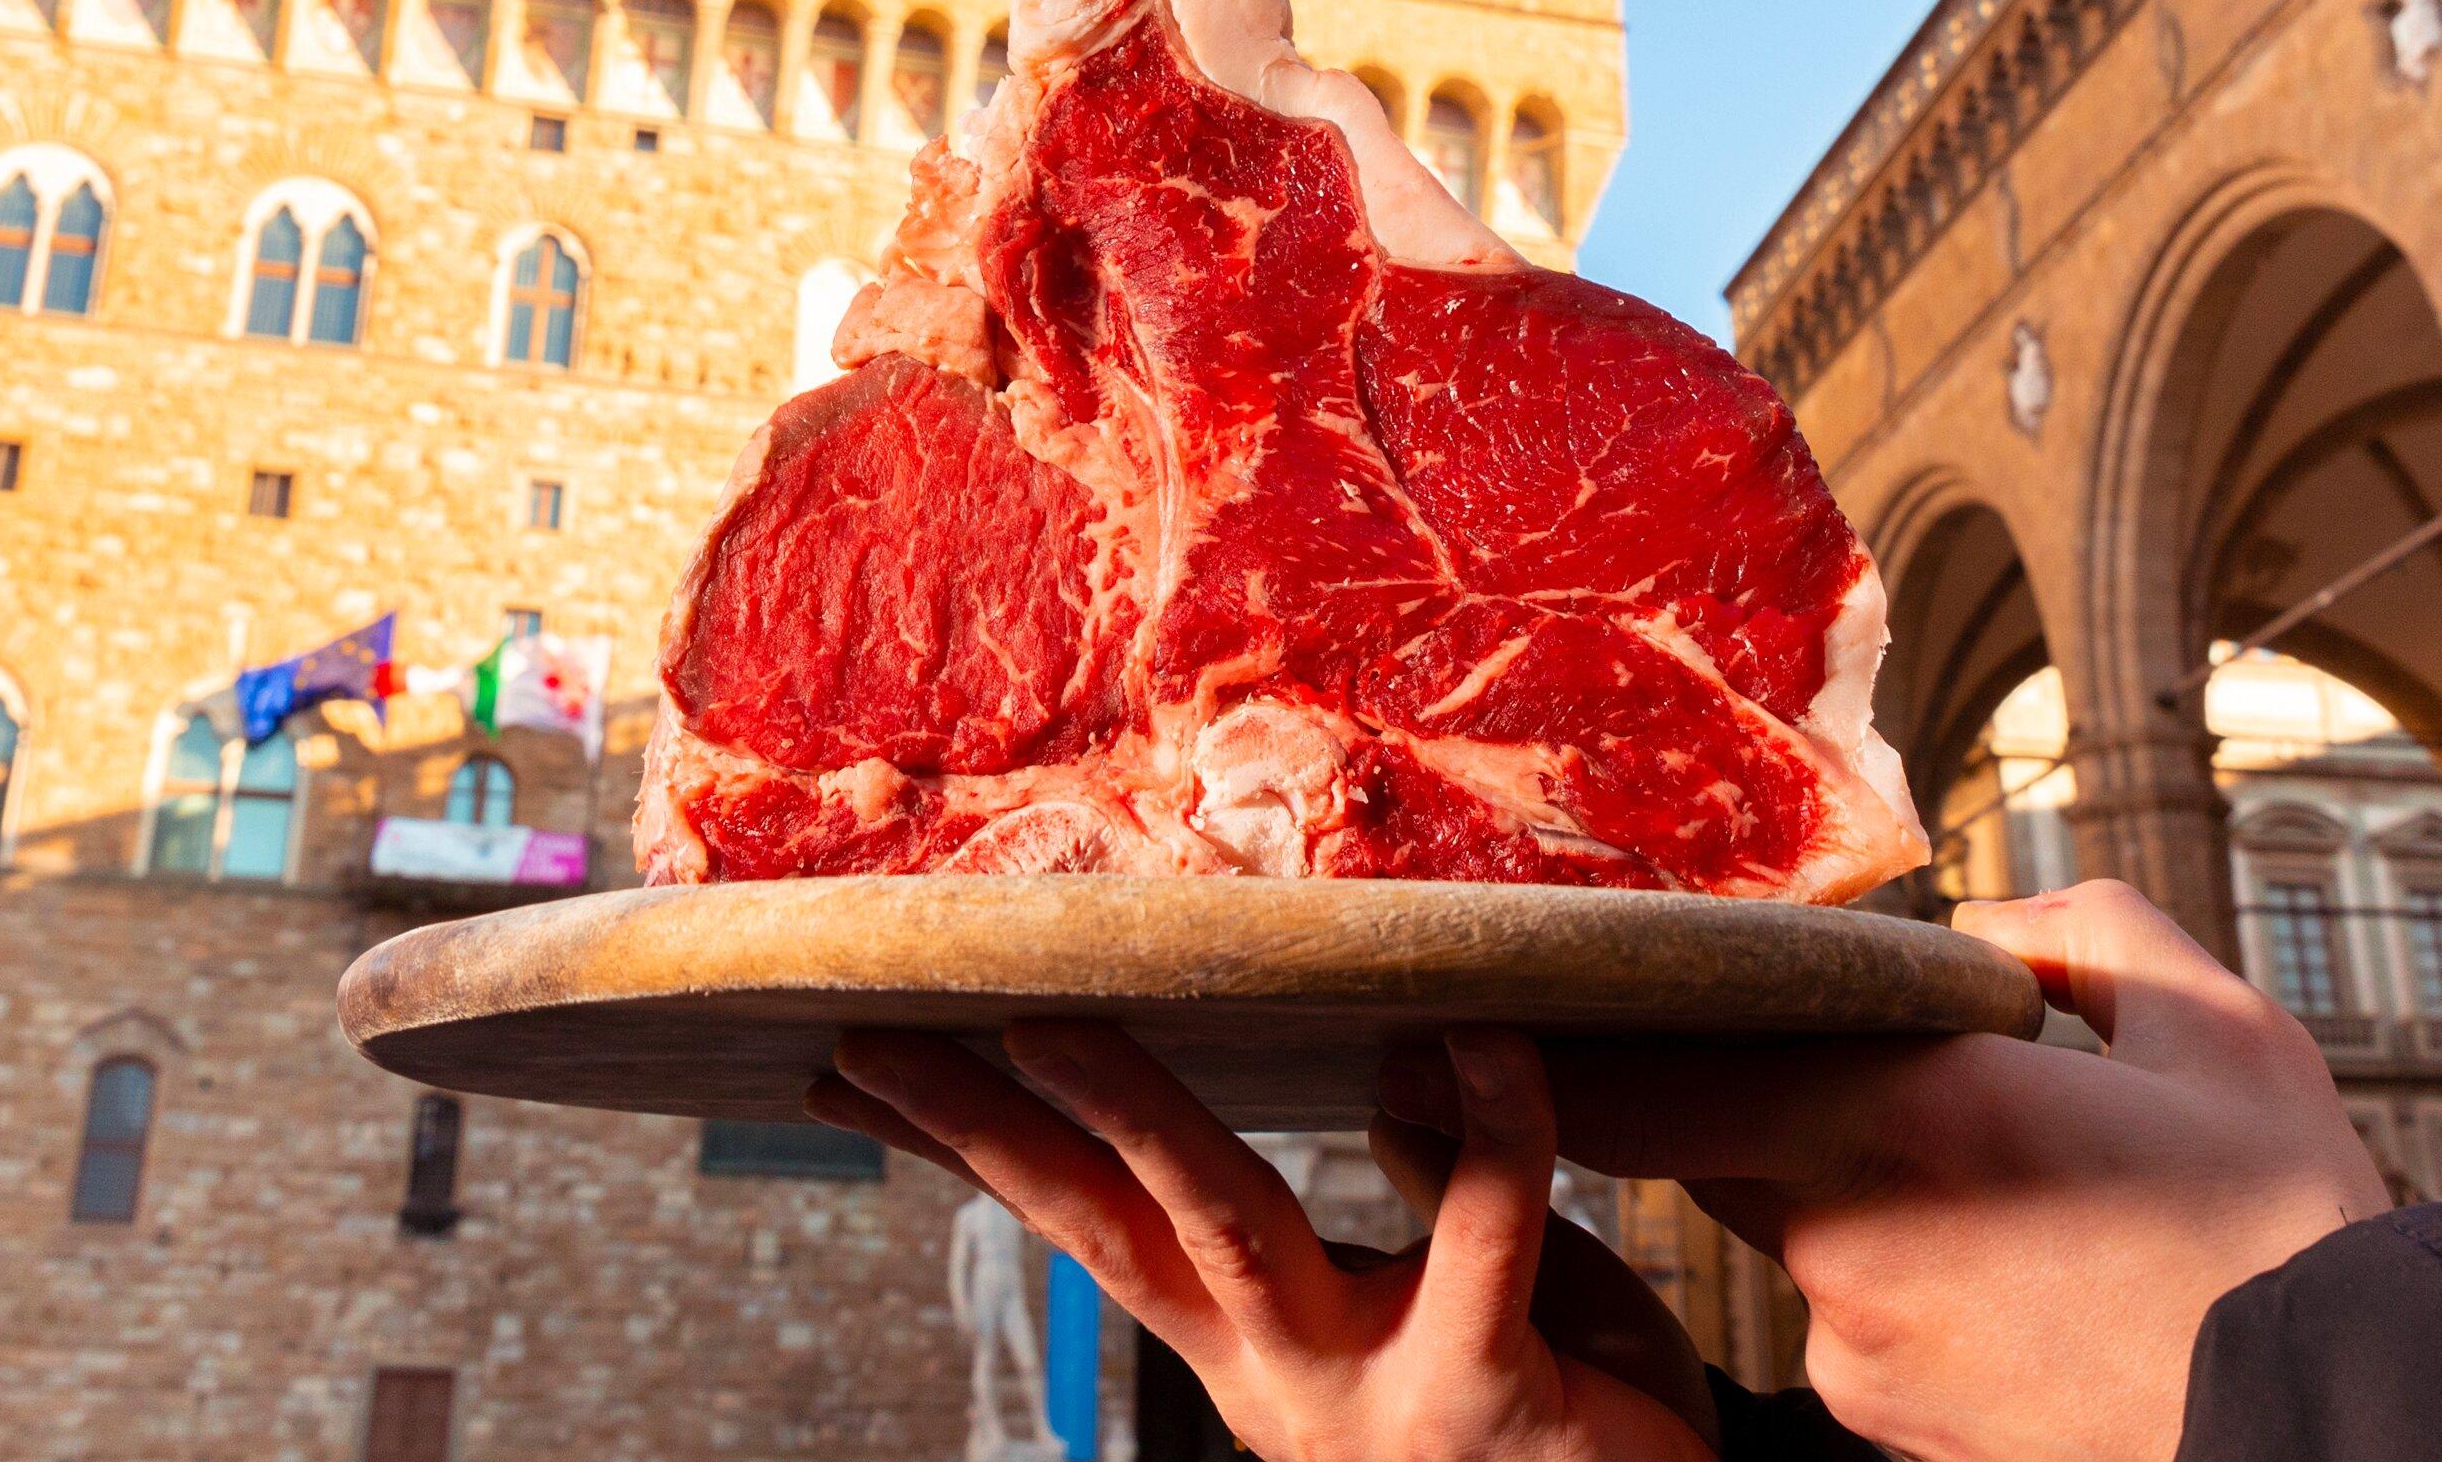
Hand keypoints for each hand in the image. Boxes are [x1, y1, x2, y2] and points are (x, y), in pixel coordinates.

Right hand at [809, 1021, 1721, 1461]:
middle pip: (1104, 1229)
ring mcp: (1369, 1397)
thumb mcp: (1481, 1303)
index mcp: (1259, 1350)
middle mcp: (1282, 1379)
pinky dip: (1489, 1118)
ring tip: (1054, 1020)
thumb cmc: (1579, 1427)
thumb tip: (1390, 1067)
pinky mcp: (1485, 1401)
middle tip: (881, 1033)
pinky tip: (1482, 1033)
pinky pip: (1483, 1225)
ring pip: (1228, 1227)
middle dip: (988, 1129)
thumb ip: (1431, 1191)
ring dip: (1135, 1116)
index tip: (862, 1066)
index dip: (978, 1144)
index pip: (1091, 1222)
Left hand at [1384, 880, 2391, 1461]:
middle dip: (1739, 1089)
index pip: (1649, 1070)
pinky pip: (1856, 1324)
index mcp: (1895, 1113)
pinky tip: (2017, 1277)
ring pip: (1797, 1234)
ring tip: (2002, 1190)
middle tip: (1813, 1055)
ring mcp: (1861, 1355)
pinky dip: (1901, 1286)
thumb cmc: (2283, 1228)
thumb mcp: (2204, 1022)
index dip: (1565, 1032)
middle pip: (1713, 1139)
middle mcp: (1843, 1239)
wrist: (2355, 1438)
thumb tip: (1997, 937)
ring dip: (1851, 1195)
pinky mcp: (1896, 1432)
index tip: (1483, 995)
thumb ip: (2073, 937)